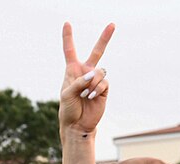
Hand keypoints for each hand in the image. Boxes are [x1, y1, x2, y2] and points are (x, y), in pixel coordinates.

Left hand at [59, 22, 114, 136]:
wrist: (78, 125)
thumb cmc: (68, 110)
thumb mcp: (67, 95)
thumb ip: (78, 82)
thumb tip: (94, 73)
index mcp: (72, 71)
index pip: (70, 50)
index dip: (68, 37)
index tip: (67, 23)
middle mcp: (85, 72)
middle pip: (97, 51)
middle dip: (105, 38)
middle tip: (112, 24)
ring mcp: (96, 80)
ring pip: (100, 72)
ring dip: (92, 84)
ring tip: (85, 95)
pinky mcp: (104, 89)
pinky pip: (104, 82)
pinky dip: (97, 89)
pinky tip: (92, 97)